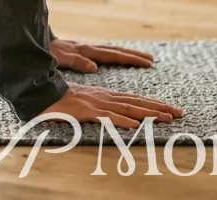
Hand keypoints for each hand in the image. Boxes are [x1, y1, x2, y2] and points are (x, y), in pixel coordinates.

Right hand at [42, 83, 183, 127]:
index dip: (152, 104)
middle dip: (159, 107)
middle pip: (136, 102)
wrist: (37, 93)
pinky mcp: (86, 110)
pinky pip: (107, 116)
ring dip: (148, 113)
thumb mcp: (80, 103)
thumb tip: (112, 115)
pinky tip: (135, 125)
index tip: (169, 109)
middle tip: (179, 113)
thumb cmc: (57, 99)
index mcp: (103, 95)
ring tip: (167, 118)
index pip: (133, 99)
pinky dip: (122, 120)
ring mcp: (95, 103)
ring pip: (127, 108)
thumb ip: (96, 108)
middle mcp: (103, 97)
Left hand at [51, 39, 153, 72]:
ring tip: (144, 58)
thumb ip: (76, 61)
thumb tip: (94, 67)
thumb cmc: (47, 52)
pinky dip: (116, 55)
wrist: (34, 43)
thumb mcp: (59, 57)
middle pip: (115, 51)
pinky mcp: (82, 51)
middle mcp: (88, 48)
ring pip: (111, 51)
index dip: (130, 59)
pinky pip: (104, 53)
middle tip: (151, 60)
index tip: (147, 62)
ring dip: (128, 54)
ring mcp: (86, 49)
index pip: (113, 55)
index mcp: (86, 50)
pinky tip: (121, 58)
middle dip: (134, 55)